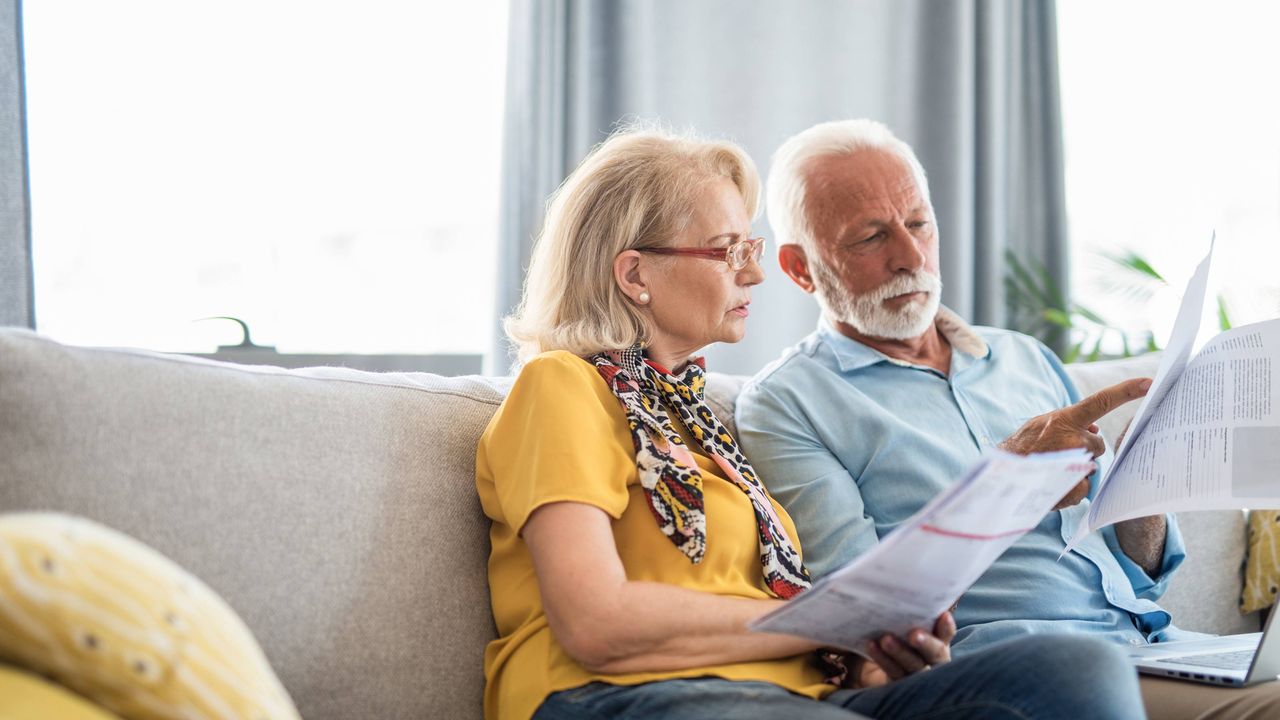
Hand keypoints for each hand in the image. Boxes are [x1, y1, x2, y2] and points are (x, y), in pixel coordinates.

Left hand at [852, 612, 955, 687]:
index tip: (944, 615)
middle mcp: (932, 658)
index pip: (946, 633)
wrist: (873, 654)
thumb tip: (905, 572)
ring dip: (900, 652)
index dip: (946, 627)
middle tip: (914, 634)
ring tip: (886, 639)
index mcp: (938, 639)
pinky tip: (872, 645)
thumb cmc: (893, 627)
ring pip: (913, 665)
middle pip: (935, 653)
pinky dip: (883, 659)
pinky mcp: (898, 681)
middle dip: (926, 643)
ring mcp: (916, 672)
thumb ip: (909, 606)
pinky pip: (893, 671)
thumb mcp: (902, 617)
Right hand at [998, 378, 1150, 508]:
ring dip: (1077, 467)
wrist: (1000, 476)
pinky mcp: (1072, 486)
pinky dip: (1071, 487)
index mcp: (1065, 419)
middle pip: (1098, 443)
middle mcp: (1072, 439)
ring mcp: (1074, 463)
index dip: (1126, 391)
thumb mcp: (1041, 424)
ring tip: (1051, 468)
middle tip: (1059, 452)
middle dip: (1084, 448)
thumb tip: (1095, 429)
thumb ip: (1069, 423)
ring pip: (1090, 465)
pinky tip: (1053, 484)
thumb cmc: (1020, 447)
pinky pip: (1083, 486)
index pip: (1101, 402)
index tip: (1148, 382)